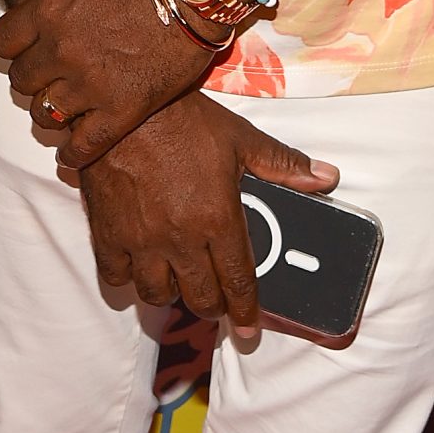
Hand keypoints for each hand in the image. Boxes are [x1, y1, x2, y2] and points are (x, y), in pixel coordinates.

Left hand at [0, 0, 213, 165]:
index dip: (13, 48)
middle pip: (22, 81)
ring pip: (47, 114)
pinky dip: (74, 153)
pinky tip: (74, 153)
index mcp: (49, 11)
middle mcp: (60, 51)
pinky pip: (82, 145)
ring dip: (52, 114)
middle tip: (49, 80)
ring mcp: (89, 85)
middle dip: (33, 80)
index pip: (4, 43)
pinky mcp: (120, 112)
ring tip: (63, 112)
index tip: (25, 50)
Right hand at [79, 93, 338, 325]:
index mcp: (217, 219)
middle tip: (214, 298)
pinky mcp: (107, 232)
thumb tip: (326, 179)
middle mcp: (180, 239)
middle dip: (211, 305)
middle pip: (199, 298)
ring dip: (170, 294)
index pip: (237, 282)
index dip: (245, 312)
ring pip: (156, 295)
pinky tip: (137, 267)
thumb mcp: (240, 138)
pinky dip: (127, 279)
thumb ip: (283, 165)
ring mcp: (140, 240)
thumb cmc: (184, 120)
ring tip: (176, 280)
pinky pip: (116, 277)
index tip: (248, 330)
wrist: (121, 102)